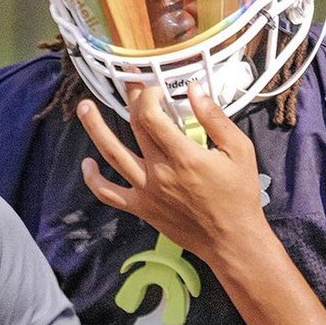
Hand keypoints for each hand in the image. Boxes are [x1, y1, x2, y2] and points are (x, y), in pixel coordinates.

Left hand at [77, 83, 270, 262]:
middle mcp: (160, 171)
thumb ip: (215, 119)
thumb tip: (195, 91)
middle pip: (135, 127)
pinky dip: (94, 179)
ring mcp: (147, 190)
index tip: (155, 88)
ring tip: (85, 108)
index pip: (153, 115)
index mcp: (184, 156)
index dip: (148, 95)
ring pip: (112, 154)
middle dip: (130, 100)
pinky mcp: (142, 207)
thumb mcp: (240, 151)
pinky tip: (88, 164)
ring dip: (95, 128)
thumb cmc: (240, 196)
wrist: (232, 239)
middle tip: (127, 84)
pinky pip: (109, 193)